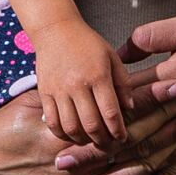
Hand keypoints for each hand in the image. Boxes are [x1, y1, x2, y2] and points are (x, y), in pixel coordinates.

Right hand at [30, 21, 128, 150]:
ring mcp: (59, 90)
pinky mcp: (44, 93)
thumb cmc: (87, 43)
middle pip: (91, 125)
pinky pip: (52, 121)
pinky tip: (71, 134)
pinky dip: (62, 133)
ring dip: (83, 140)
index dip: (118, 130)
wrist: (55, 30)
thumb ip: (123, 83)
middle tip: (109, 144)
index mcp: (98, 76)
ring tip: (90, 140)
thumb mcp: (112, 57)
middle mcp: (77, 85)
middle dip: (103, 140)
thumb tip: (130, 108)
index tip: (123, 138)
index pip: (111, 113)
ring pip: (71, 127)